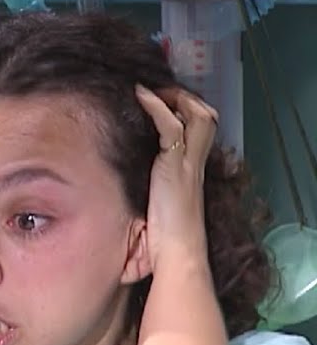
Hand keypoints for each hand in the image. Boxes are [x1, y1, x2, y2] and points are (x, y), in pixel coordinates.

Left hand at [135, 84, 218, 272]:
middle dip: (186, 99)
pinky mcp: (174, 166)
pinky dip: (156, 107)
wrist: (178, 252)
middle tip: (161, 93)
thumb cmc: (167, 238)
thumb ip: (157, 190)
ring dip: (174, 98)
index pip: (202, 131)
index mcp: (193, 173)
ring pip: (197, 117)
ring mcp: (188, 164)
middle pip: (206, 118)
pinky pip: (170, 126)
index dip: (189, 113)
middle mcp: (196, 165)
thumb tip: (137, 183)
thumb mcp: (163, 207)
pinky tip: (141, 96)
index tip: (166, 104)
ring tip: (150, 91)